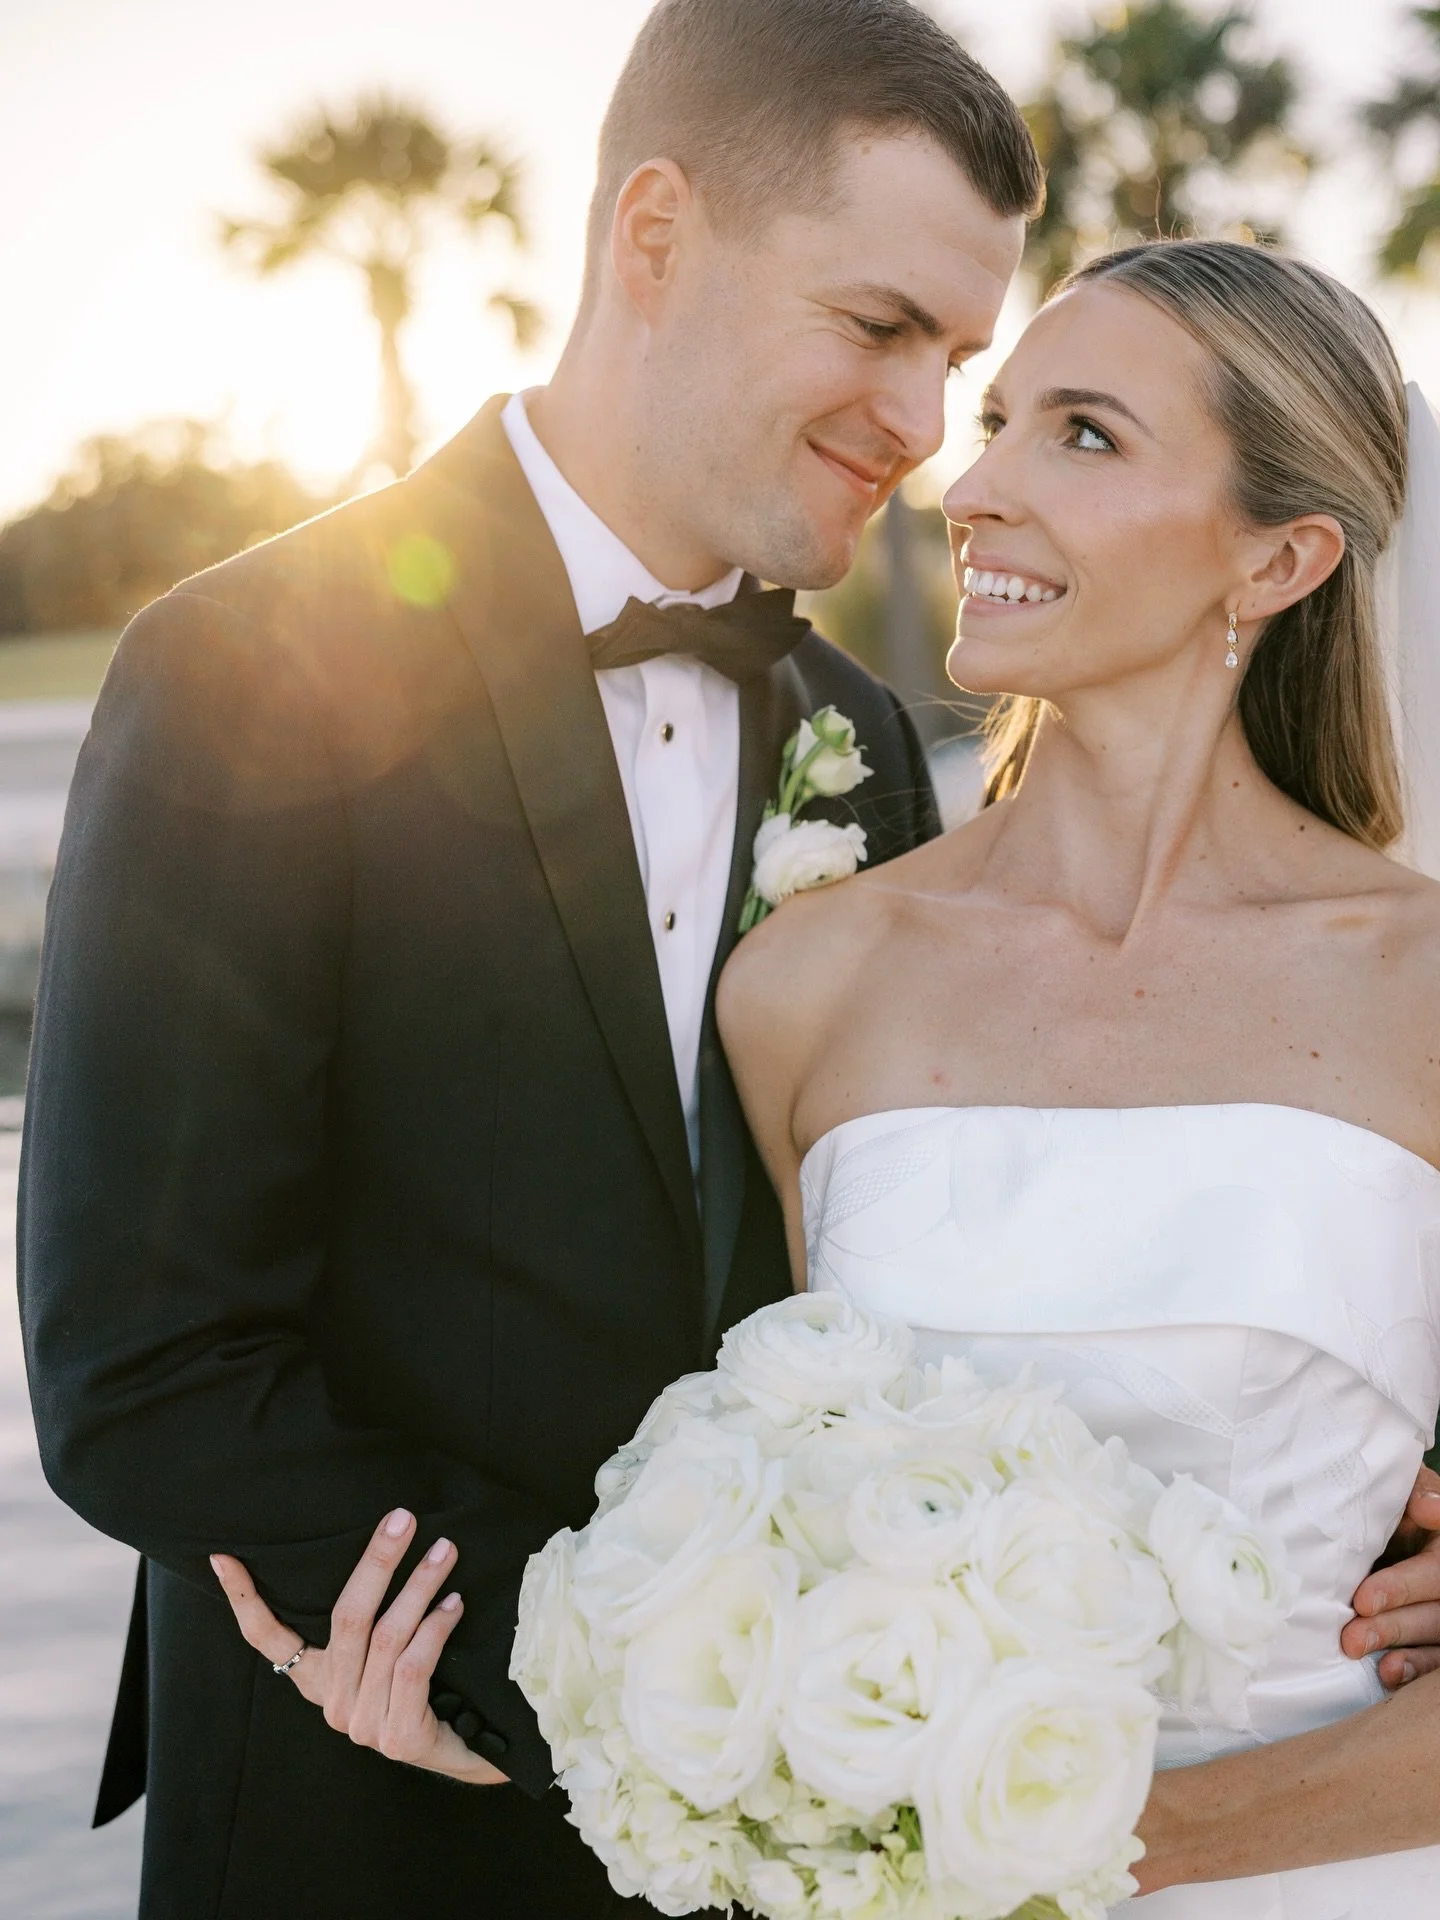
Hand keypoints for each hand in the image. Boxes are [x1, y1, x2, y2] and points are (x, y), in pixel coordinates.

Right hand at [210, 1509, 507, 1785]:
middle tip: (402, 1519)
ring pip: (387, 1637)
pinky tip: (454, 1602)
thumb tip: (377, 1540)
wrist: (455, 1752)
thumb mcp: (378, 1653)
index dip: (243, 1599)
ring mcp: (362, 1723)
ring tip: (444, 1550)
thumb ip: (365, 1619)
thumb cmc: (416, 1688)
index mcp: (315, 1678)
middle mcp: (331, 1702)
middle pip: (346, 1618)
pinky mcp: (397, 1737)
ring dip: (419, 1586)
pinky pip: (413, 1667)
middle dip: (376, 1561)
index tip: (223, 1557)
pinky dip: (435, 1629)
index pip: (265, 1638)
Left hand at [1344, 1463, 1439, 1687]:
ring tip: (1355, 1644)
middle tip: (1355, 1612)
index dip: (1402, 1583)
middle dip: (1394, 1609)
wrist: (1375, 1525)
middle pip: (1433, 1599)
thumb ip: (1417, 1492)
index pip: (1435, 1560)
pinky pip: (1433, 1660)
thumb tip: (1428, 1508)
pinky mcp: (1434, 1637)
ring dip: (1394, 1638)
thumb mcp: (1403, 1490)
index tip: (1367, 1595)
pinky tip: (1386, 1671)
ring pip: (1432, 1629)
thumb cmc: (1390, 1503)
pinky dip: (1412, 1667)